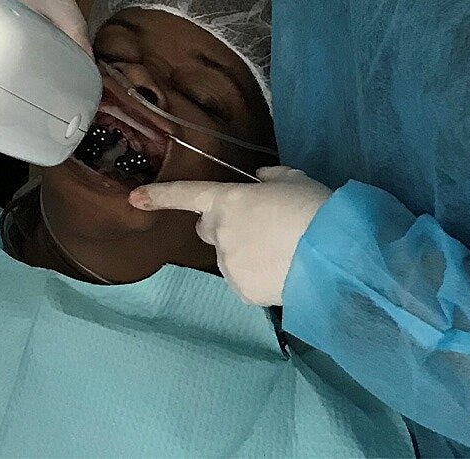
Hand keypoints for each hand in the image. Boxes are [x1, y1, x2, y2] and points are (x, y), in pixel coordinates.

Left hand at [130, 166, 332, 305]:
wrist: (335, 256)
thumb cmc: (315, 209)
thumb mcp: (294, 180)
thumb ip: (269, 179)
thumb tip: (260, 182)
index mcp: (227, 200)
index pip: (186, 194)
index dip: (159, 196)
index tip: (134, 198)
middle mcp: (219, 231)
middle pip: (207, 227)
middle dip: (223, 225)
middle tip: (257, 227)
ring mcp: (228, 264)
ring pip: (227, 256)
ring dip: (243, 252)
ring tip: (280, 252)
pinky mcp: (241, 290)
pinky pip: (242, 280)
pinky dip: (256, 276)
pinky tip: (282, 271)